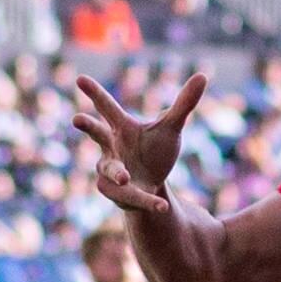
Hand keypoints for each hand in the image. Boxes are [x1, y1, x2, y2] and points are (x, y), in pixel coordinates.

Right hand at [70, 72, 207, 214]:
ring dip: (116, 173)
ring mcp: (111, 171)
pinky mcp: (118, 194)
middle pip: (96, 134)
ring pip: (109, 170)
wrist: (153, 182)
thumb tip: (203, 75)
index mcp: (121, 128)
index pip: (107, 108)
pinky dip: (146, 201)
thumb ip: (183, 104)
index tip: (80, 79)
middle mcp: (111, 147)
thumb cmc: (155, 149)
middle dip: (88, 127)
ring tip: (124, 178)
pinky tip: (163, 207)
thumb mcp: (171, 127)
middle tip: (77, 118)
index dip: (94, 94)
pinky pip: (130, 197)